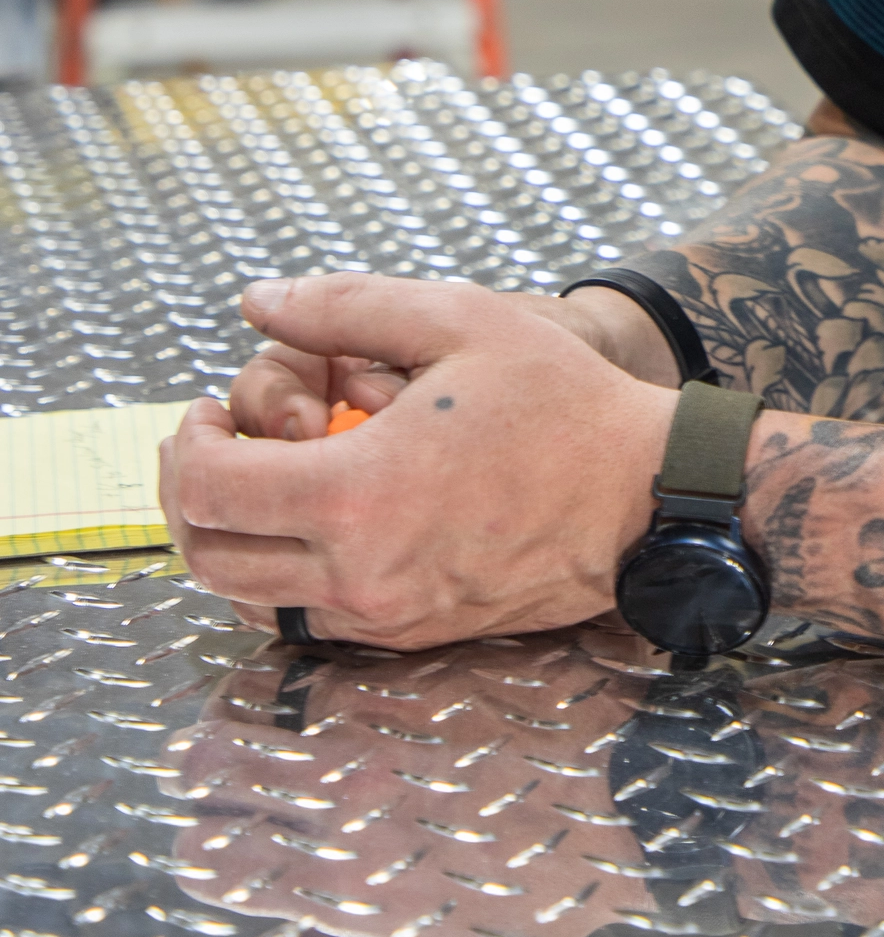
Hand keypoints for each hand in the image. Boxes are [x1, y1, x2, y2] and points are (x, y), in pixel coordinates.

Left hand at [160, 273, 675, 647]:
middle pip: (209, 557)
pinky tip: (323, 514)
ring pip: (248, 600)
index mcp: (360, 494)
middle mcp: (359, 573)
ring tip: (269, 477)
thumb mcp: (459, 320)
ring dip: (232, 539)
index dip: (185, 442)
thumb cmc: (563, 404)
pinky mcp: (410, 634)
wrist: (645, 496)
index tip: (209, 408)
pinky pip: (307, 617)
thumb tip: (258, 301)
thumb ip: (344, 307)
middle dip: (190, 494)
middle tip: (218, 443)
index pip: (209, 489)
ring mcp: (384, 615)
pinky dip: (283, 572)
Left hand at [173, 636, 663, 936]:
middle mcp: (345, 809)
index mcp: (358, 721)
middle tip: (221, 772)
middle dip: (210, 779)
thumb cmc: (575, 698)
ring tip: (229, 846)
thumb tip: (310, 668)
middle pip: (211, 794)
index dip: (232, 707)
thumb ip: (384, 657)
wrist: (654, 783)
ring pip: (235, 878)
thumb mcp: (471, 643)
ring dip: (225, 854)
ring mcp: (372, 892)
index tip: (239, 707)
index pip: (234, 713)